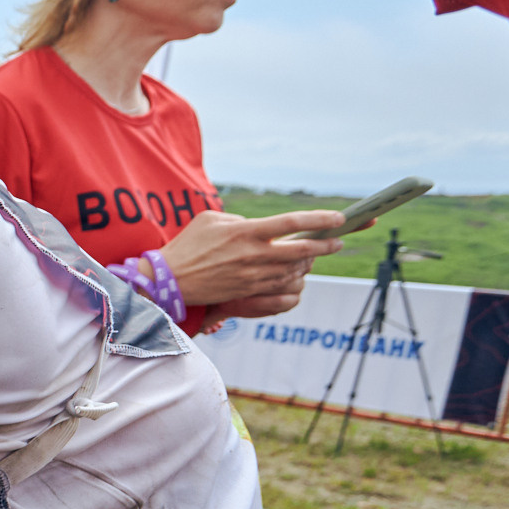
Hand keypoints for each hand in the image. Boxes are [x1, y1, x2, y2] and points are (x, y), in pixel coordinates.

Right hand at [159, 209, 346, 310]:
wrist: (169, 280)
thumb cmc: (187, 244)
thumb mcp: (211, 219)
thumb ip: (240, 220)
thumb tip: (259, 226)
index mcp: (245, 231)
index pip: (291, 222)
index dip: (319, 219)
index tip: (339, 218)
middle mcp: (253, 254)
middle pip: (302, 249)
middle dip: (327, 245)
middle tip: (339, 241)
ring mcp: (252, 275)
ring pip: (294, 268)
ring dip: (310, 261)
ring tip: (318, 254)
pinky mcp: (248, 290)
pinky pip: (280, 283)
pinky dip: (293, 275)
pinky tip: (297, 269)